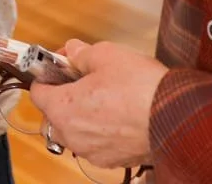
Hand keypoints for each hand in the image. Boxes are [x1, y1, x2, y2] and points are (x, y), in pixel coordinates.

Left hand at [26, 40, 166, 170]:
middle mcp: (72, 135)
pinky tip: (116, 115)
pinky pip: (94, 144)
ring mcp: (92, 151)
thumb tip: (73, 51)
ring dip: (79, 117)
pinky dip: (99, 131)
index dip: (47, 75)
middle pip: (51, 117)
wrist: (175, 116)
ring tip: (102, 98)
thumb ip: (82, 53)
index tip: (60, 66)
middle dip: (61, 98)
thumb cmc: (140, 87)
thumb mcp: (106, 54)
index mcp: (63, 109)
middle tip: (80, 80)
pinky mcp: (112, 159)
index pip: (37, 93)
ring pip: (73, 133)